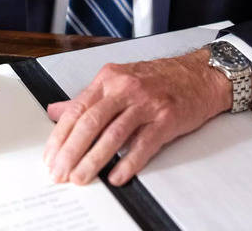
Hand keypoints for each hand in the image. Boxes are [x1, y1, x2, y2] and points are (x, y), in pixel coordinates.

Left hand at [43, 49, 230, 185]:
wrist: (201, 75)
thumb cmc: (160, 79)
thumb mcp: (119, 80)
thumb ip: (86, 99)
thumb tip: (55, 112)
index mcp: (109, 79)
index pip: (76, 109)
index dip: (60, 136)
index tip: (51, 157)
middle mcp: (125, 88)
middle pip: (90, 122)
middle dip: (71, 152)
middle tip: (61, 172)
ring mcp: (146, 103)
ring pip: (113, 134)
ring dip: (94, 160)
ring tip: (82, 177)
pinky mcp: (166, 118)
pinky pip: (143, 144)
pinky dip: (128, 162)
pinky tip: (116, 176)